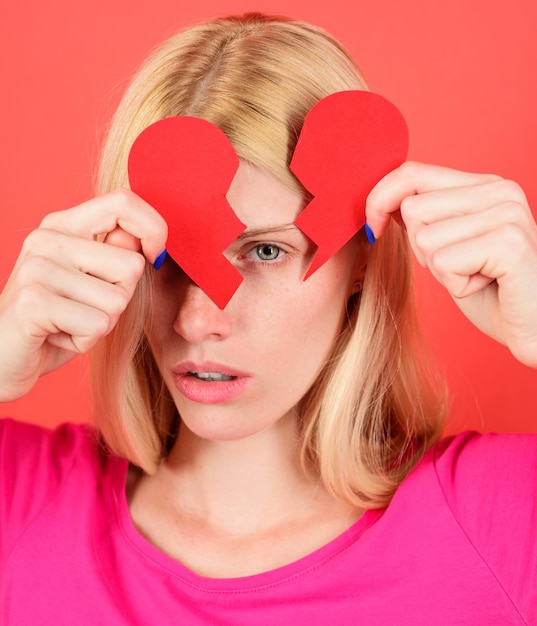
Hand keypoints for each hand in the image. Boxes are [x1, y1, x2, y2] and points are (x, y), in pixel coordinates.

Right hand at [0, 189, 166, 400]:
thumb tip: (149, 239)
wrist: (0, 359)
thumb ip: (115, 254)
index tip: (154, 256)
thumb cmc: (54, 322)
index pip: (123, 202)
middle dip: (120, 299)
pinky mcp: (34, 302)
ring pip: (117, 301)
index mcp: (63, 226)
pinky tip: (57, 337)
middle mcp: (48, 239)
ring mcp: (38, 268)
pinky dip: (85, 342)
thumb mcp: (90, 282)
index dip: (154, 228)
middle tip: (83, 309)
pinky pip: (97, 325)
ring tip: (67, 323)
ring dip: (102, 325)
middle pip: (132, 265)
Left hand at [366, 162, 536, 366]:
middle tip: (461, 266)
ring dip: (441, 271)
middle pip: (413, 209)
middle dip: (422, 249)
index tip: (373, 229)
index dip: (380, 199)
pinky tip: (486, 286)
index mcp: (483, 185)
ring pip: (425, 238)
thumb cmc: (492, 293)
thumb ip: (426, 218)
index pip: (412, 172)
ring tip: (477, 276)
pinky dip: (456, 285)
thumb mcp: (450, 247)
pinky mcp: (509, 242)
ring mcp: (507, 213)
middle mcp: (499, 190)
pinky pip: (444, 262)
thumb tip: (380, 203)